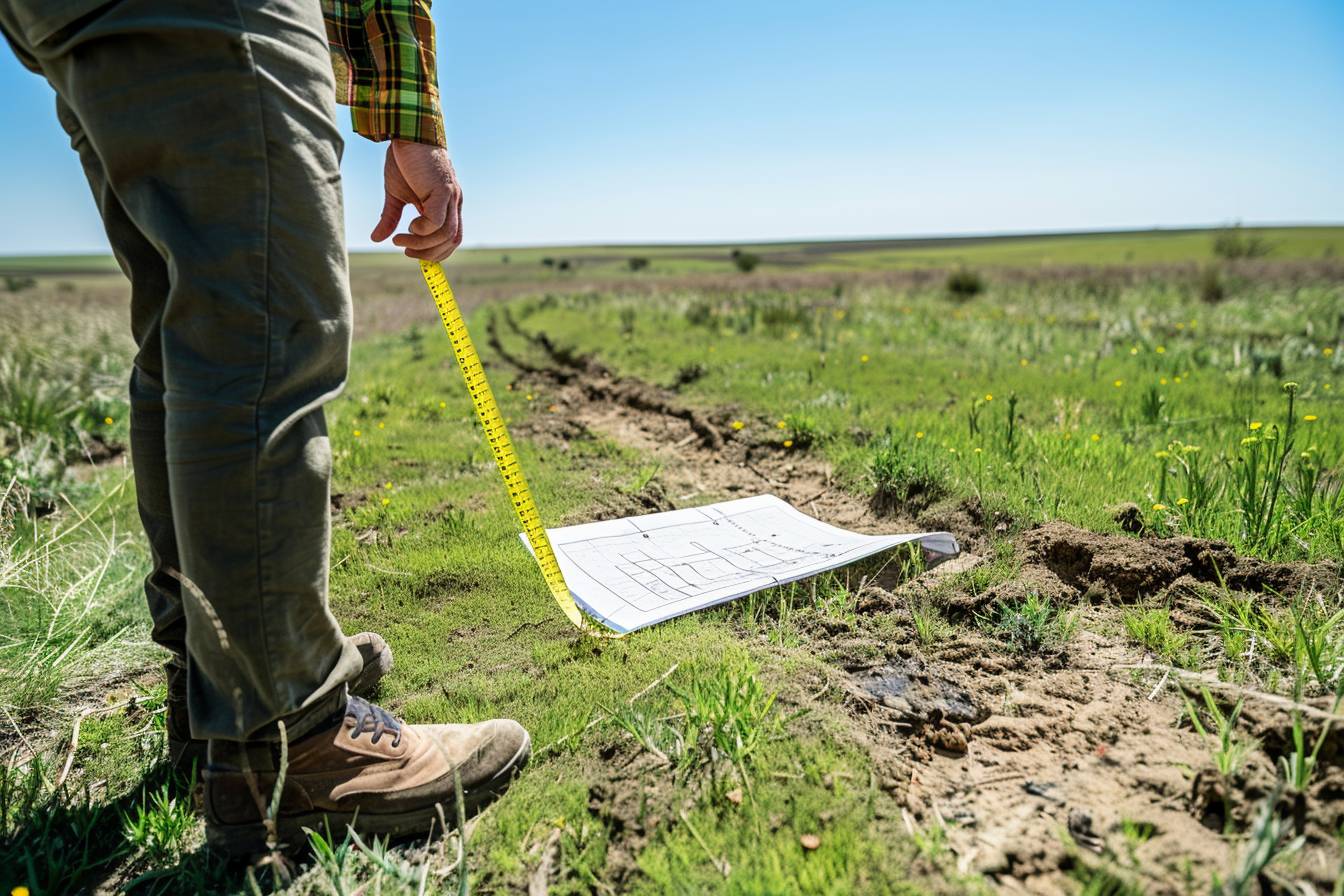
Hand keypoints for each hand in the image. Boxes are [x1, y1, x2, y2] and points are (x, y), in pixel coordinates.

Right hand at [370, 140, 462, 260]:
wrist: (406, 132)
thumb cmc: (404, 160)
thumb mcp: (396, 194)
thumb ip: (390, 217)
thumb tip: (376, 239)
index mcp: (447, 205)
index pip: (451, 238)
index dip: (435, 252)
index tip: (412, 253)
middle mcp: (453, 202)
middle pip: (452, 240)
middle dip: (430, 254)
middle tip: (406, 251)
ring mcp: (450, 196)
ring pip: (446, 234)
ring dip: (422, 244)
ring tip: (400, 239)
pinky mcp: (442, 189)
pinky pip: (438, 220)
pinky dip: (424, 230)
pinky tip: (410, 226)